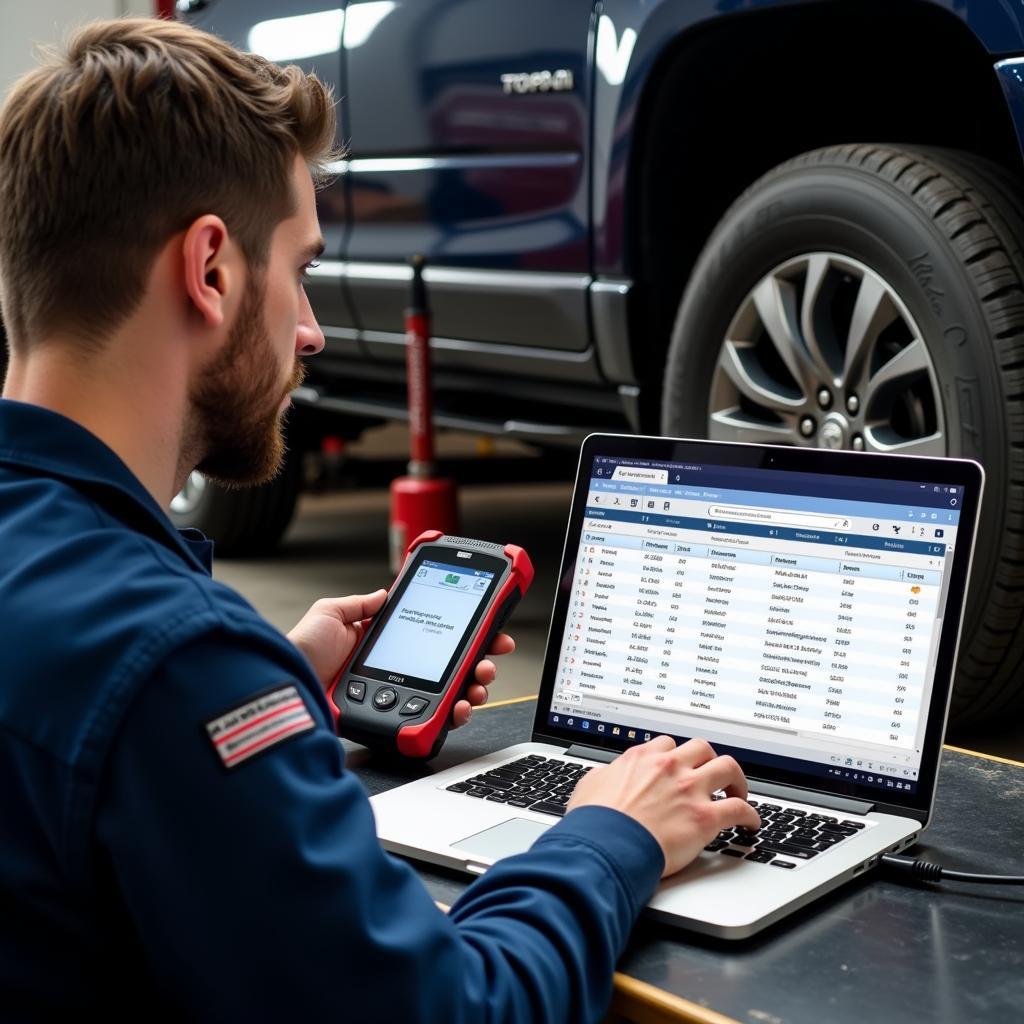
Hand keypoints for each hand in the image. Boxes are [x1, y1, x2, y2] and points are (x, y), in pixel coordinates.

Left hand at [287, 591, 514, 728]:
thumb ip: (360, 604)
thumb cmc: (300, 652)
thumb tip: (385, 594)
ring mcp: (397, 697)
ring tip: (478, 684)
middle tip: (489, 662)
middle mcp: (397, 673)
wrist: (283, 682)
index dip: (465, 636)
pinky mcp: (392, 720)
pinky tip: (459, 708)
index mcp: (385, 647)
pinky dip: (452, 715)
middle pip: (451, 670)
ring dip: (473, 689)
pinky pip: (430, 721)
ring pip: (448, 697)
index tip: (489, 632)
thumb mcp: (329, 613)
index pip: (435, 640)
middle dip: (480, 664)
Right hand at [567, 736, 759, 876]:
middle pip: (702, 749)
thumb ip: (606, 775)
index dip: (676, 756)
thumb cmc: (594, 821)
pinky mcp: (704, 817)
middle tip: (711, 775)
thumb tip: (608, 776)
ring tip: (738, 792)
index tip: (679, 766)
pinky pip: (739, 809)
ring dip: (736, 780)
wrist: (606, 846)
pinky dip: (750, 815)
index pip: (668, 745)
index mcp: (642, 758)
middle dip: (709, 761)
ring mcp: (690, 790)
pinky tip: (750, 823)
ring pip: (728, 768)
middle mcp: (669, 767)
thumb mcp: (590, 785)